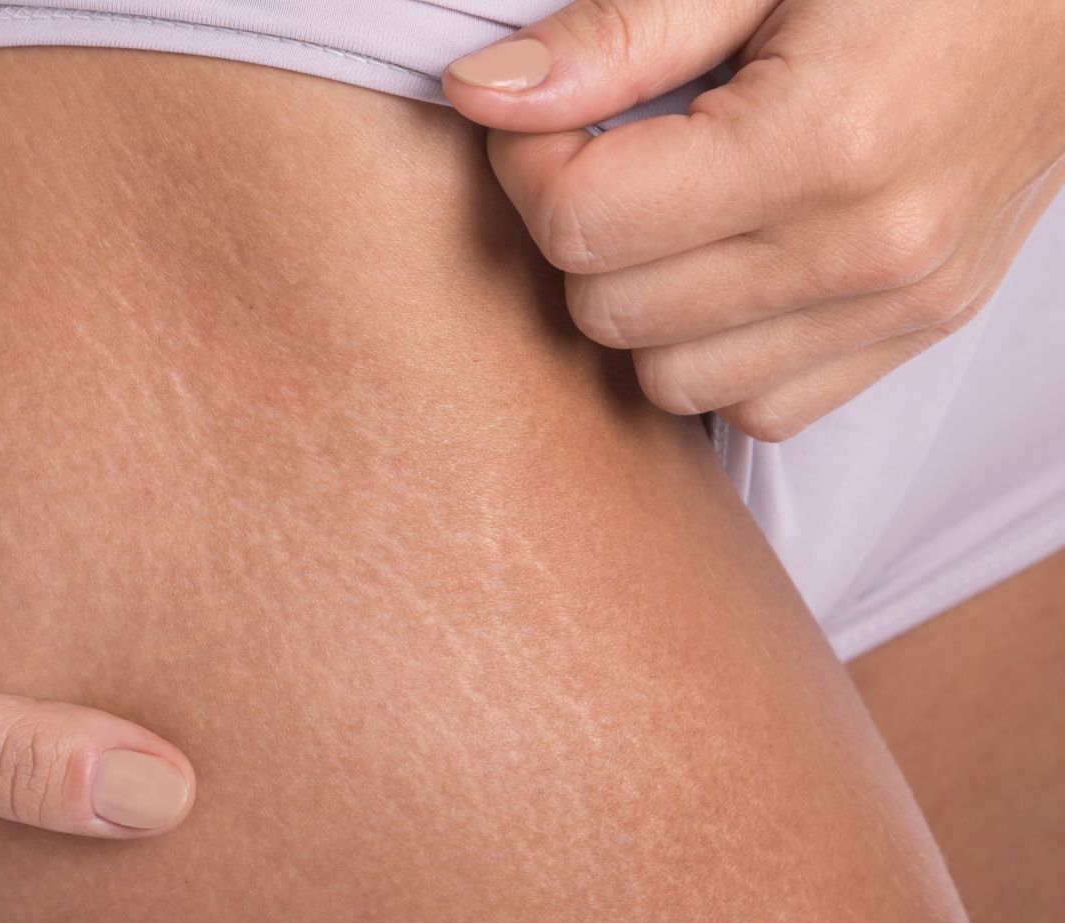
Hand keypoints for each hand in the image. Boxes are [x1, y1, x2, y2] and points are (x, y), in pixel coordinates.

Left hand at [442, 0, 1064, 439]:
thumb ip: (619, 36)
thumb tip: (480, 96)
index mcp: (822, 144)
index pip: (584, 223)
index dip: (528, 166)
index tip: (544, 118)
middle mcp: (868, 250)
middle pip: (611, 313)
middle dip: (576, 232)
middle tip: (603, 154)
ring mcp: (902, 306)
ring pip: (670, 381)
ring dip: (640, 302)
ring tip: (669, 210)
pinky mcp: (920, 331)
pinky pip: (760, 409)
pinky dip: (718, 352)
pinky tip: (731, 264)